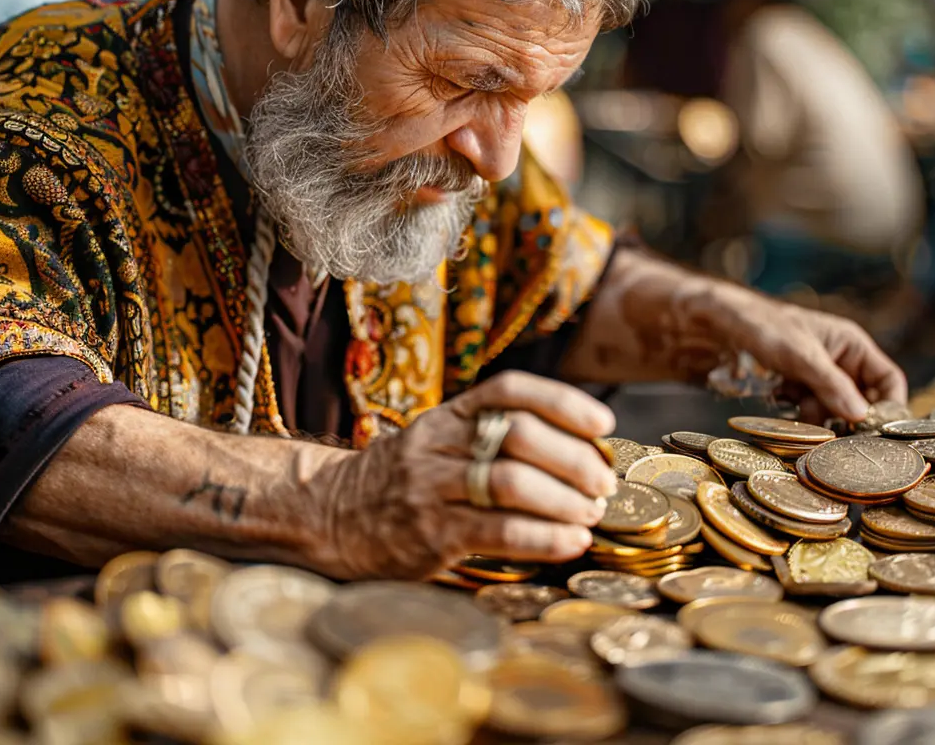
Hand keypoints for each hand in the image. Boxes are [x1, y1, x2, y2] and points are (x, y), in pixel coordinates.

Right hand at [310, 371, 615, 580]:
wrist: (331, 516)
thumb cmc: (405, 480)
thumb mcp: (439, 441)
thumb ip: (491, 439)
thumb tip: (582, 453)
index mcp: (447, 414)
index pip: (510, 391)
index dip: (564, 403)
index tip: (604, 423)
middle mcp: (438, 443)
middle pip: (519, 436)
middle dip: (574, 459)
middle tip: (603, 483)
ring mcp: (430, 488)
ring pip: (510, 483)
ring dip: (564, 500)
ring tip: (590, 515)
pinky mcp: (430, 533)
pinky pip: (498, 532)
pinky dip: (544, 538)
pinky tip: (570, 543)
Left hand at [714, 287, 907, 423]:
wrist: (716, 324)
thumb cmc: (763, 326)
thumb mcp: (800, 355)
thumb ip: (831, 384)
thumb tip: (862, 416)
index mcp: (852, 346)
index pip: (889, 381)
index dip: (890, 407)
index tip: (880, 435)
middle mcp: (840, 364)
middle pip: (863, 403)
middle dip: (852, 422)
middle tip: (842, 444)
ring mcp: (817, 380)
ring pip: (833, 413)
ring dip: (822, 425)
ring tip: (807, 433)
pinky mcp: (795, 393)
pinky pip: (809, 416)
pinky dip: (801, 424)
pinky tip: (788, 427)